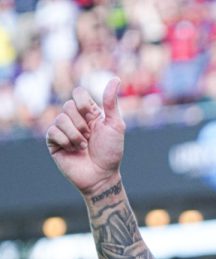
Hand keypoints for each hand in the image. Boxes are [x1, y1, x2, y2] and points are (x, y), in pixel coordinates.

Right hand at [45, 78, 125, 195]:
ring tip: (83, 146)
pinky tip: (73, 150)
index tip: (92, 116)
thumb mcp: (115, 125)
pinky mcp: (53, 142)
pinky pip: (53, 132)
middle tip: (90, 137)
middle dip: (82, 124)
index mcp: (90, 113)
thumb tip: (116, 79)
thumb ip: (111, 102)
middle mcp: (75, 120)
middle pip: (68, 106)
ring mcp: (63, 131)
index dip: (83, 102)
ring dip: (75, 135)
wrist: (101, 175)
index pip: (78, 93)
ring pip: (60, 118)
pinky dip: (66, 141)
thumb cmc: (111, 151)